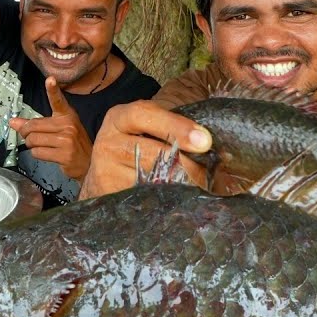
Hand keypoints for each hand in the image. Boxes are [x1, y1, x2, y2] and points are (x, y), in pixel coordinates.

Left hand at [9, 77, 92, 180]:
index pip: (58, 101)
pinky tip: (48, 154)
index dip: (53, 90)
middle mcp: (68, 125)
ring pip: (33, 140)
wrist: (87, 162)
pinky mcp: (64, 154)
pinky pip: (37, 152)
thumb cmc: (71, 143)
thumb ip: (34, 124)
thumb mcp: (56, 129)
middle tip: (30, 137)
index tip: (50, 79)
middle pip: (33, 126)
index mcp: (67, 115)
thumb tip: (12, 122)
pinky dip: (37, 154)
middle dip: (26, 133)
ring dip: (32, 146)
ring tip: (43, 147)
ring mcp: (67, 140)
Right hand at [78, 100, 214, 198]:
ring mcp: (105, 172)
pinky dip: (166, 200)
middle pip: (152, 152)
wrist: (105, 176)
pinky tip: (178, 199)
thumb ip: (174, 127)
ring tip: (199, 187)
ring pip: (151, 180)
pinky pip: (145, 200)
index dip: (175, 126)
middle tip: (210, 173)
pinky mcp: (109, 197)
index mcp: (118, 118)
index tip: (204, 141)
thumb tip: (209, 142)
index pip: (143, 115)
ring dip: (180, 185)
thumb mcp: (148, 127)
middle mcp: (107, 143)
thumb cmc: (137, 146)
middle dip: (188, 164)